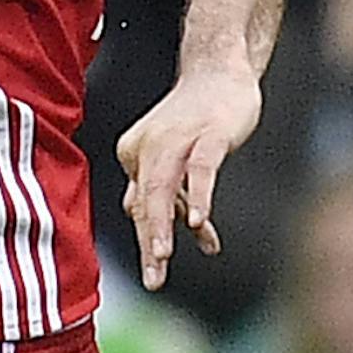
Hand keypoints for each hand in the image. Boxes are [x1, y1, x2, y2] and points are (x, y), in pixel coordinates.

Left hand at [115, 65, 261, 291]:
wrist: (218, 72)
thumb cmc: (193, 116)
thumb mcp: (167, 152)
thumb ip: (151, 181)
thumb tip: (135, 212)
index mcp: (135, 154)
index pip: (141, 207)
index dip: (149, 241)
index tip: (155, 274)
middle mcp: (149, 147)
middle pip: (147, 202)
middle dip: (150, 243)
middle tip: (153, 280)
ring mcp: (178, 140)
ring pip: (165, 186)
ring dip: (164, 222)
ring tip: (162, 255)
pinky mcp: (207, 134)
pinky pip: (200, 168)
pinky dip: (197, 194)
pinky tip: (199, 222)